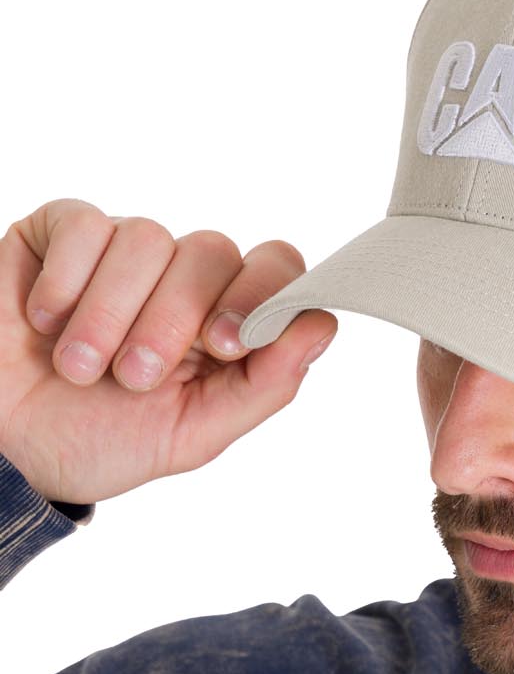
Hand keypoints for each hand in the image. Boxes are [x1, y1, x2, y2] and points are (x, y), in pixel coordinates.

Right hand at [0, 197, 336, 505]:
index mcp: (224, 319)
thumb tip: (322, 326)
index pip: (276, 267)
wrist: (5, 448)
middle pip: (213, 252)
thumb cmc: (99, 441)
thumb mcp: (193, 434)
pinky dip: (67, 280)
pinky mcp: (60, 233)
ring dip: (112, 313)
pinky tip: (44, 321)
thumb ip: (265, 385)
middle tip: (135, 377)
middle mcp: (180, 277)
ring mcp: (122, 251)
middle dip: (174, 321)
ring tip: (80, 368)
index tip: (225, 346)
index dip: (260, 295)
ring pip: (148, 238)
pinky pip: (86, 224)